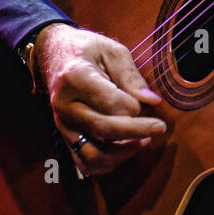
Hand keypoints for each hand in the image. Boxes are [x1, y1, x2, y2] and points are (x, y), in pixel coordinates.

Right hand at [33, 23, 166, 175]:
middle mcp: (64, 105)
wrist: (53, 54)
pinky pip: (84, 162)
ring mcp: (62, 124)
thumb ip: (131, 76)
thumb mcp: (112, 50)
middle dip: (137, 131)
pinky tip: (126, 150)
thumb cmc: (87, 50)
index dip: (136, 108)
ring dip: (122, 153)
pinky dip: (108, 164)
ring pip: (92, 154)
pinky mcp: (65, 137)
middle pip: (103, 129)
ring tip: (143, 140)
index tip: (152, 104)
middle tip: (160, 127)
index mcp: (75, 78)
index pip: (111, 102)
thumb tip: (152, 101)